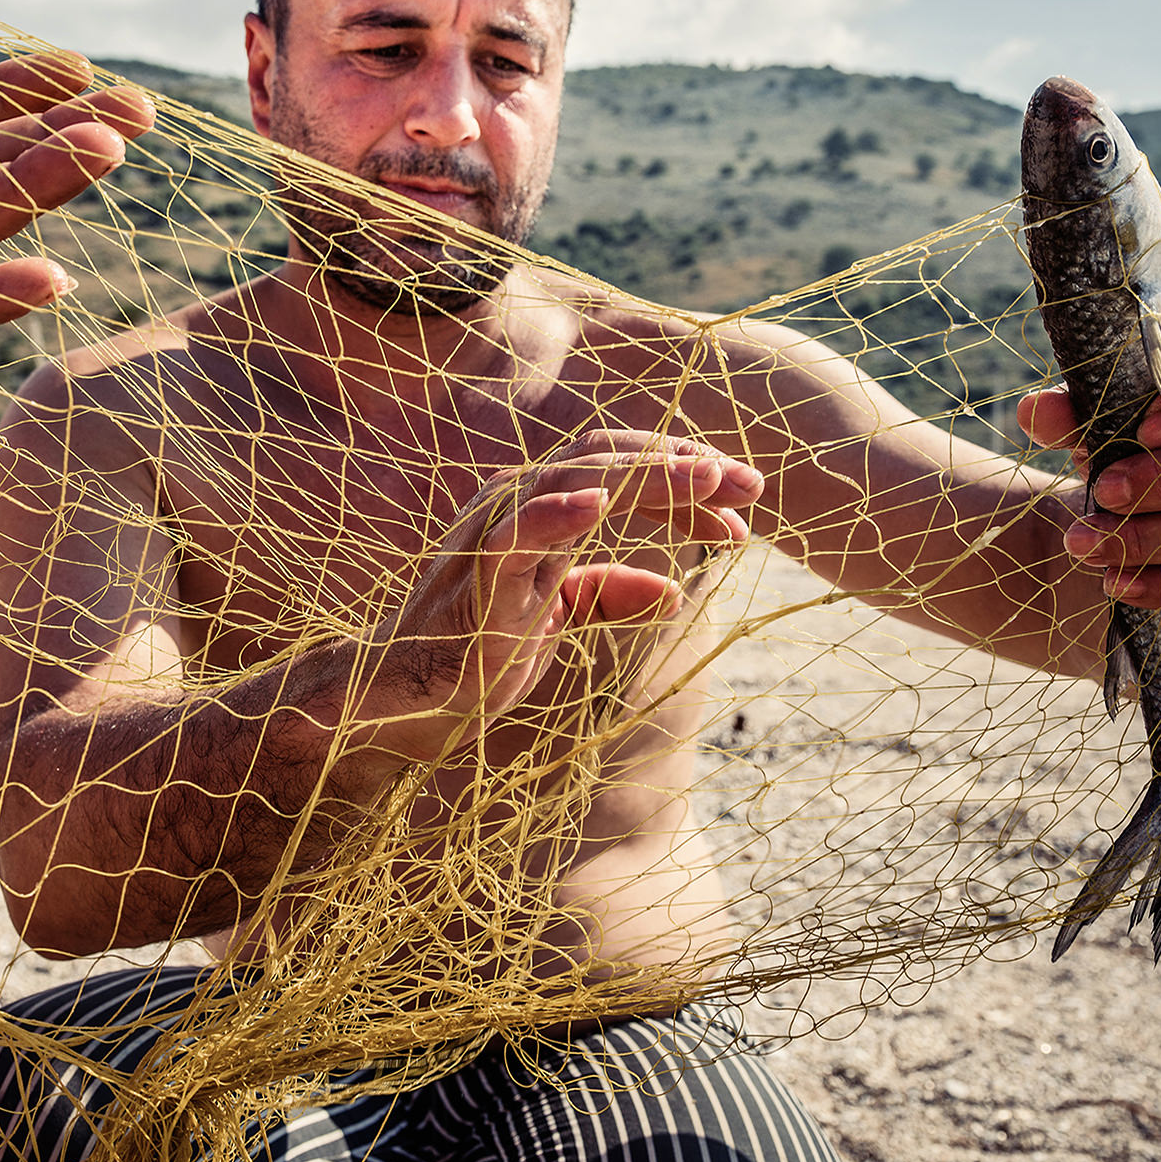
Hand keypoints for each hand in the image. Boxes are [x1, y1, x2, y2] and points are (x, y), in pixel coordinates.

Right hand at [363, 430, 760, 749]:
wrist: (410, 702)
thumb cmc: (475, 653)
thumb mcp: (561, 618)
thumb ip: (611, 594)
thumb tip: (677, 591)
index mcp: (538, 509)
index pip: (620, 468)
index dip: (683, 475)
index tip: (745, 501)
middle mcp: (515, 503)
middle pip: (608, 459)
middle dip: (682, 466)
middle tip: (750, 485)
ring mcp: (494, 532)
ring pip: (575, 479)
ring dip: (646, 476)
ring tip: (705, 480)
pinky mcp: (477, 575)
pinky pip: (517, 531)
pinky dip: (558, 511)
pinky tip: (602, 501)